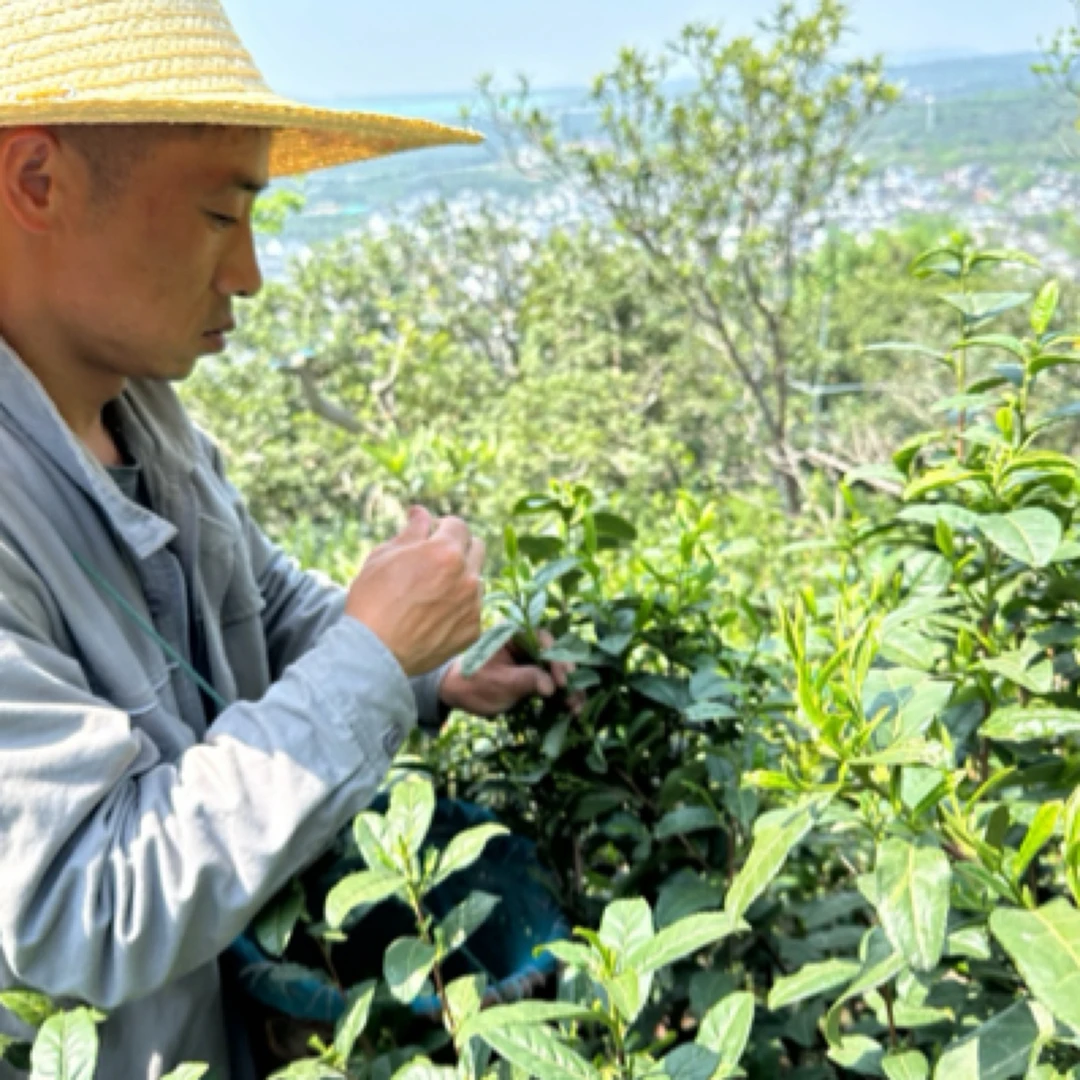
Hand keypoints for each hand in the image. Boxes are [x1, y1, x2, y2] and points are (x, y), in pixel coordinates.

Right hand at [345, 507, 485, 676]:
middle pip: (477, 548)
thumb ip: (411, 532)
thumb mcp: (383, 556)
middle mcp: (468, 577)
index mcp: (446, 552)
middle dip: (459, 547)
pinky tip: (434, 616)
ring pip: (476, 580)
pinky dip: (459, 608)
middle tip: (435, 559)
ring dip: (461, 579)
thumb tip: (421, 513)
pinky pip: (473, 609)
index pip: (458, 525)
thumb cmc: (372, 600)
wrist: (373, 653)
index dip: (442, 527)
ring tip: (432, 592)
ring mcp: (473, 606)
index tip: (430, 534)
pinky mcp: (473, 631)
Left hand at [439, 630, 580, 718]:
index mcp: (514, 633)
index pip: (543, 640)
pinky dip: (560, 696)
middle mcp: (526, 643)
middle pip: (554, 656)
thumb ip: (525, 680)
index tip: (562, 680)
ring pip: (556, 671)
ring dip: (568, 689)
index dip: (556, 659)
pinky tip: (571, 709)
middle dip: (566, 676)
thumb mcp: (499, 682)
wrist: (457, 695)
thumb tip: (550, 686)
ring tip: (576, 707)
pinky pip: (551, 683)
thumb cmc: (473, 683)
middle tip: (575, 694)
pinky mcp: (533, 676)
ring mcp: (530, 660)